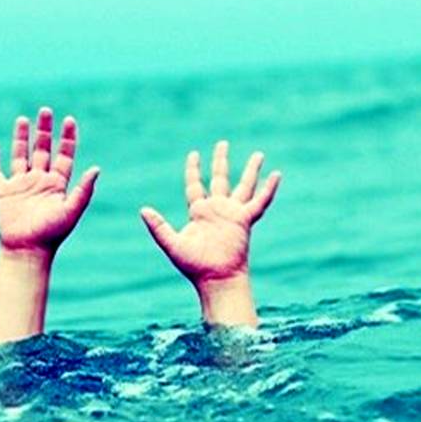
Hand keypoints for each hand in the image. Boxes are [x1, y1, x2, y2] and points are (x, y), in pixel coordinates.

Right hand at [0, 107, 98, 252]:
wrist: (27, 250)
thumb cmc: (51, 234)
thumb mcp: (71, 211)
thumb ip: (83, 190)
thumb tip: (97, 168)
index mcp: (57, 185)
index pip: (64, 155)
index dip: (67, 138)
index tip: (70, 120)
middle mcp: (40, 181)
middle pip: (42, 150)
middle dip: (44, 131)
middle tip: (46, 110)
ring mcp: (21, 186)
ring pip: (20, 156)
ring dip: (22, 138)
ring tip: (23, 119)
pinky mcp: (4, 193)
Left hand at [140, 141, 280, 283]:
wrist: (216, 278)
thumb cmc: (194, 266)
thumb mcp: (172, 244)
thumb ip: (158, 227)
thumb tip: (143, 210)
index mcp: (199, 212)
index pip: (195, 185)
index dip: (193, 170)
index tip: (194, 154)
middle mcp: (217, 209)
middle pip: (220, 178)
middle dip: (221, 161)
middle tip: (222, 144)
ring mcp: (232, 213)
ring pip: (244, 186)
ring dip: (251, 170)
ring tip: (259, 154)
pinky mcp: (245, 220)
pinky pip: (260, 202)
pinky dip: (269, 189)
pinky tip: (277, 175)